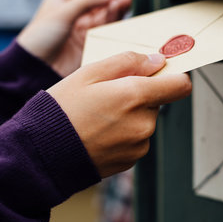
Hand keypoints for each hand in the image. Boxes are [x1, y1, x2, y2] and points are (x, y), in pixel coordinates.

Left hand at [17, 0, 132, 76]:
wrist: (35, 68)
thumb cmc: (39, 38)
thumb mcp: (63, 12)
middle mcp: (77, 10)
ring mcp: (85, 26)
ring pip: (107, 11)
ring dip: (117, 4)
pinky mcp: (91, 41)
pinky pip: (108, 27)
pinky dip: (116, 19)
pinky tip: (122, 13)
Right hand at [47, 52, 191, 177]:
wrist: (42, 154)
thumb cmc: (61, 111)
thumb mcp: (89, 73)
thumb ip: (128, 62)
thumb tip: (156, 61)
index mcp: (135, 96)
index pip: (181, 85)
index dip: (173, 76)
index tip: (160, 74)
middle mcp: (143, 123)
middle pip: (158, 101)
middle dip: (140, 95)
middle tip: (108, 95)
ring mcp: (138, 145)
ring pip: (145, 120)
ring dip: (130, 115)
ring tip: (98, 116)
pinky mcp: (130, 160)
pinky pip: (135, 139)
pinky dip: (123, 133)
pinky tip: (99, 132)